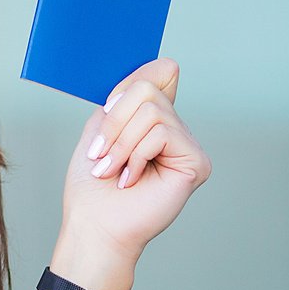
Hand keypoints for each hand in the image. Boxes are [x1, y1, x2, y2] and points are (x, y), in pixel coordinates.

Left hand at [57, 59, 211, 264]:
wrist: (93, 224)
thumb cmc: (92, 184)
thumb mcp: (102, 125)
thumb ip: (130, 94)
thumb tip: (169, 65)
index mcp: (154, 120)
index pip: (159, 73)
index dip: (131, 83)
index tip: (107, 106)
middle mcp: (175, 130)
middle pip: (147, 89)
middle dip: (114, 121)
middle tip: (101, 153)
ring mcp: (188, 147)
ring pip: (152, 111)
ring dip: (121, 143)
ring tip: (113, 170)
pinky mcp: (196, 162)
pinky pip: (162, 132)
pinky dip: (136, 154)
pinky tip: (130, 179)